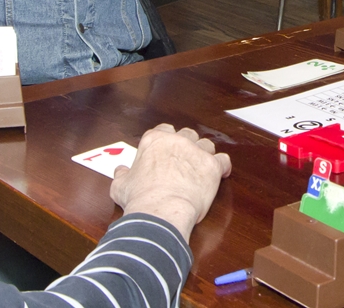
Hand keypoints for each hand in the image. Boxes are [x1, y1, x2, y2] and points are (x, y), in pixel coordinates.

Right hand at [110, 124, 231, 243]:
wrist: (160, 212)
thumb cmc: (139, 199)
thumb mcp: (120, 187)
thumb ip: (121, 175)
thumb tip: (119, 170)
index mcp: (154, 141)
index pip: (163, 129)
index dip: (166, 139)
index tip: (166, 150)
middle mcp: (177, 141)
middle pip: (187, 134)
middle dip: (186, 145)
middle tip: (183, 160)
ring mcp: (196, 152)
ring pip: (206, 144)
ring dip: (204, 154)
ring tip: (201, 167)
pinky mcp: (212, 166)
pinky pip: (223, 160)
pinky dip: (222, 166)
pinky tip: (221, 173)